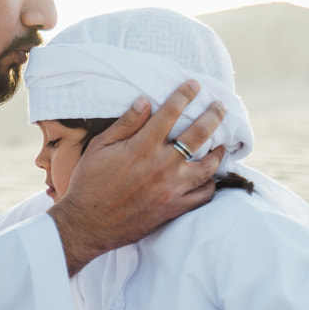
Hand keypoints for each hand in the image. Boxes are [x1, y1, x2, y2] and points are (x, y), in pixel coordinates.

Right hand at [48, 80, 224, 275]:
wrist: (87, 223)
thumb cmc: (89, 182)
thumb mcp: (99, 147)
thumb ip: (125, 124)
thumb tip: (145, 101)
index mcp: (142, 147)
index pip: (170, 113)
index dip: (184, 95)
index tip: (194, 85)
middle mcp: (162, 166)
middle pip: (198, 135)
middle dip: (213, 115)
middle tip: (220, 106)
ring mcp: (171, 189)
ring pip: (208, 167)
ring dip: (218, 152)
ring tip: (221, 144)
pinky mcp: (174, 209)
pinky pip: (204, 195)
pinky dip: (210, 184)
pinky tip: (209, 177)